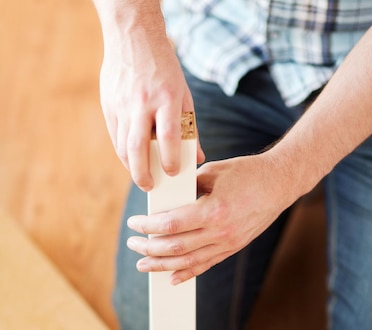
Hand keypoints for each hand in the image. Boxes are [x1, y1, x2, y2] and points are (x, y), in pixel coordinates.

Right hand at [97, 6, 203, 189]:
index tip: (173, 173)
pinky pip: (116, 136)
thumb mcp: (184, 95)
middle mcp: (143, 103)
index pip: (168, 137)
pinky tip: (131, 160)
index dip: (170, 159)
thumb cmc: (165, 70)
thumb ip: (190, 128)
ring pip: (123, 145)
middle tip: (149, 187)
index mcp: (167, 99)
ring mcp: (123, 104)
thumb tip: (196, 157)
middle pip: (138, 147)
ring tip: (141, 177)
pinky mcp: (109, 104)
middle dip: (142, 173)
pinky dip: (123, 152)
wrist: (133, 36)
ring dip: (131, 166)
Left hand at [126, 152, 290, 282]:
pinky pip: (206, 265)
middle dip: (149, 247)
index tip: (133, 224)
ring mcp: (228, 243)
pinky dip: (187, 273)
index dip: (148, 227)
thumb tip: (163, 199)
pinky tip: (171, 277)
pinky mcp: (233, 248)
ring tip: (143, 264)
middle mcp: (221, 232)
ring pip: (188, 261)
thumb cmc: (247, 172)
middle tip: (132, 244)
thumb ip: (188, 187)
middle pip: (176, 247)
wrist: (280, 184)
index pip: (171, 224)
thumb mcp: (213, 172)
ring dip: (162, 265)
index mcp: (214, 209)